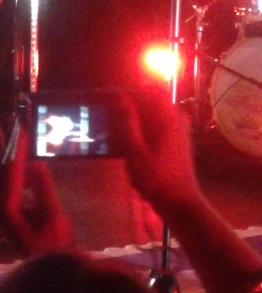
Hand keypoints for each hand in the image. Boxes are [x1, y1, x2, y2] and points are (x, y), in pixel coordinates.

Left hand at [0, 121, 74, 256]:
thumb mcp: (54, 217)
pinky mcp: (10, 213)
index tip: (22, 134)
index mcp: (9, 211)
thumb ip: (44, 190)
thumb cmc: (55, 245)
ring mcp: (4, 212)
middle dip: (12, 153)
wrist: (51, 268)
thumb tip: (37, 164)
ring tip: (23, 143)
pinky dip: (18, 174)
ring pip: (4, 180)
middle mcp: (1, 210)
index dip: (17, 153)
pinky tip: (28, 166)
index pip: (11, 175)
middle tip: (21, 133)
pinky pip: (11, 187)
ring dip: (15, 162)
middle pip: (2, 174)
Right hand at [112, 90, 201, 212]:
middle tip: (113, 121)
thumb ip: (128, 122)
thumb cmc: (156, 178)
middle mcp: (177, 119)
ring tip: (119, 133)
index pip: (152, 89)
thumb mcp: (135, 150)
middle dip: (133, 107)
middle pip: (153, 101)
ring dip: (137, 120)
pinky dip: (145, 130)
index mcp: (168, 117)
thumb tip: (121, 97)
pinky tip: (131, 145)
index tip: (114, 101)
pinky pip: (159, 125)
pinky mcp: (177, 141)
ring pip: (155, 114)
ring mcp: (179, 131)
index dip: (133, 91)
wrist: (179, 203)